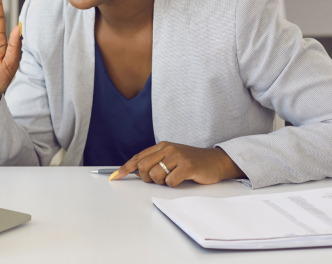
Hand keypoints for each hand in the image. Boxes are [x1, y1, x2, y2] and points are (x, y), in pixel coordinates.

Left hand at [110, 142, 245, 186]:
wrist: (216, 161)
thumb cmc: (192, 162)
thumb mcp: (172, 157)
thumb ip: (156, 161)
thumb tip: (136, 171)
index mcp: (161, 146)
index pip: (138, 157)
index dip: (125, 168)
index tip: (116, 176)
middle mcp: (167, 149)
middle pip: (143, 166)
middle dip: (146, 177)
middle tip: (157, 179)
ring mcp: (177, 157)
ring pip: (155, 175)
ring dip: (161, 182)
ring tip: (172, 178)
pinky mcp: (187, 166)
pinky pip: (170, 181)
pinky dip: (173, 185)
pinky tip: (181, 179)